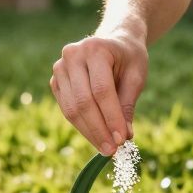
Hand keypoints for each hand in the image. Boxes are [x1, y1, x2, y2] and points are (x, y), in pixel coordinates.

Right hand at [50, 32, 147, 154]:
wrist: (113, 42)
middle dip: (99, 130)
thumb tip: (124, 136)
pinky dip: (81, 126)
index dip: (111, 117)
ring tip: (105, 148)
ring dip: (89, 132)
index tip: (122, 139)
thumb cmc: (128, 58)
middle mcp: (72, 55)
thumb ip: (127, 104)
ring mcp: (60, 68)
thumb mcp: (136, 76)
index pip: (101, 90)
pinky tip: (96, 137)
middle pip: (83, 101)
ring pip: (72, 109)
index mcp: (95, 48)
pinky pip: (67, 109)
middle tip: (112, 150)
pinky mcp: (56, 81)